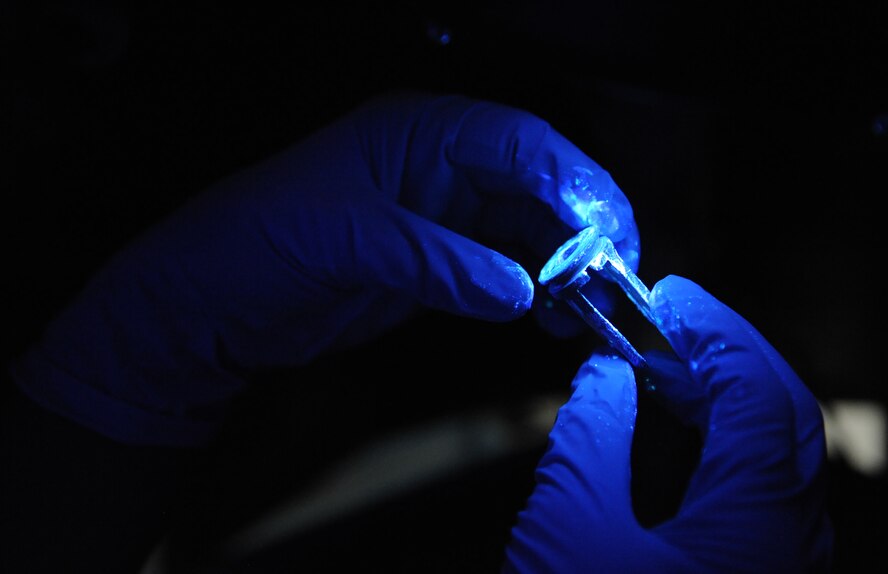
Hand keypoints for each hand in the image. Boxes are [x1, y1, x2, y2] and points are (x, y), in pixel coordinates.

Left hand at [9, 92, 638, 445]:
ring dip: (567, 267)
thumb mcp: (344, 240)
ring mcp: (442, 220)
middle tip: (615, 281)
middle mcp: (439, 167)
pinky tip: (553, 319)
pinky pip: (505, 273)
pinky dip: (536, 295)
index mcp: (417, 132)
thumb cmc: (257, 246)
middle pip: (538, 187)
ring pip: (529, 232)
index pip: (518, 144)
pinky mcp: (438, 267)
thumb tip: (522, 291)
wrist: (207, 308)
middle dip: (583, 230)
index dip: (572, 184)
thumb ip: (436, 261)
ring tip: (592, 310)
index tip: (605, 236)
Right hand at [503, 275, 832, 572]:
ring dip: (725, 393)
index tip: (667, 296)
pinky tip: (677, 421)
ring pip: (776, 451)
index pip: (759, 395)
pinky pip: (758, 485)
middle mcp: (788, 539)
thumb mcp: (570, 521)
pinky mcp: (751, 566)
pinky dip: (721, 437)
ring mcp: (777, 558)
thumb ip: (591, 434)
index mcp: (758, 522)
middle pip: (785, 416)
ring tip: (665, 358)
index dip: (714, 332)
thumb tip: (605, 369)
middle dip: (728, 354)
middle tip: (669, 319)